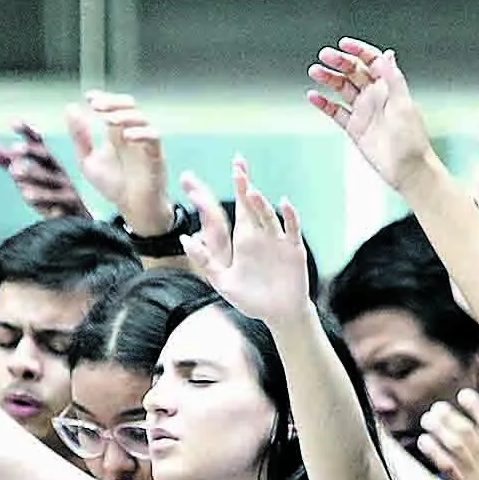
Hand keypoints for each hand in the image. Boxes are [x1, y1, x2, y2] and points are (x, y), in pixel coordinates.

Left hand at [0, 122, 91, 219]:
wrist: (73, 217)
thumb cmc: (47, 192)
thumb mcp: (26, 174)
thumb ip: (7, 160)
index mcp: (47, 161)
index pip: (37, 142)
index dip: (27, 132)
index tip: (14, 123)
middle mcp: (57, 171)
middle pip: (45, 157)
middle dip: (31, 151)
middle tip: (13, 150)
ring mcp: (65, 188)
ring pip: (49, 179)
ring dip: (34, 176)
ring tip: (16, 176)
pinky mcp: (68, 206)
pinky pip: (57, 202)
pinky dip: (45, 199)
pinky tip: (32, 198)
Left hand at [67, 92, 173, 234]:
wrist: (133, 209)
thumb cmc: (114, 186)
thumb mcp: (88, 162)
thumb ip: (80, 138)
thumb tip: (71, 108)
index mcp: (116, 134)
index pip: (113, 107)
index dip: (103, 98)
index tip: (89, 97)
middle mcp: (132, 134)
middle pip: (128, 106)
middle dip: (113, 102)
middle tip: (96, 106)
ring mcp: (145, 143)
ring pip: (141, 118)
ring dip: (125, 115)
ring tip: (108, 120)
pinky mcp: (156, 155)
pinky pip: (154, 136)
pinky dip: (141, 133)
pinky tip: (126, 136)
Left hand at [181, 160, 310, 328]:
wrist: (279, 314)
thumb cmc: (251, 298)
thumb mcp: (223, 281)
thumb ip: (205, 260)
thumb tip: (184, 239)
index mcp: (244, 238)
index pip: (238, 207)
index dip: (235, 188)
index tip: (232, 167)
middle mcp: (261, 234)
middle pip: (252, 204)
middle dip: (245, 185)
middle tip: (237, 165)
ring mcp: (278, 240)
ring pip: (268, 216)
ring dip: (261, 204)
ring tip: (251, 192)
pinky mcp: (293, 250)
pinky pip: (291, 229)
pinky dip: (289, 216)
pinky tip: (284, 203)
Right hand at [309, 39, 436, 192]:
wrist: (408, 169)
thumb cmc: (411, 139)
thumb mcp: (403, 105)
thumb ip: (393, 79)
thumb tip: (388, 55)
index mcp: (389, 87)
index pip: (372, 62)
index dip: (359, 51)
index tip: (344, 44)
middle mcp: (375, 96)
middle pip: (353, 72)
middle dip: (339, 62)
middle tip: (324, 56)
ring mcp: (364, 111)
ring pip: (342, 89)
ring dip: (328, 79)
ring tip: (315, 71)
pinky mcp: (354, 128)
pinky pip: (336, 112)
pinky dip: (324, 104)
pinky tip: (313, 96)